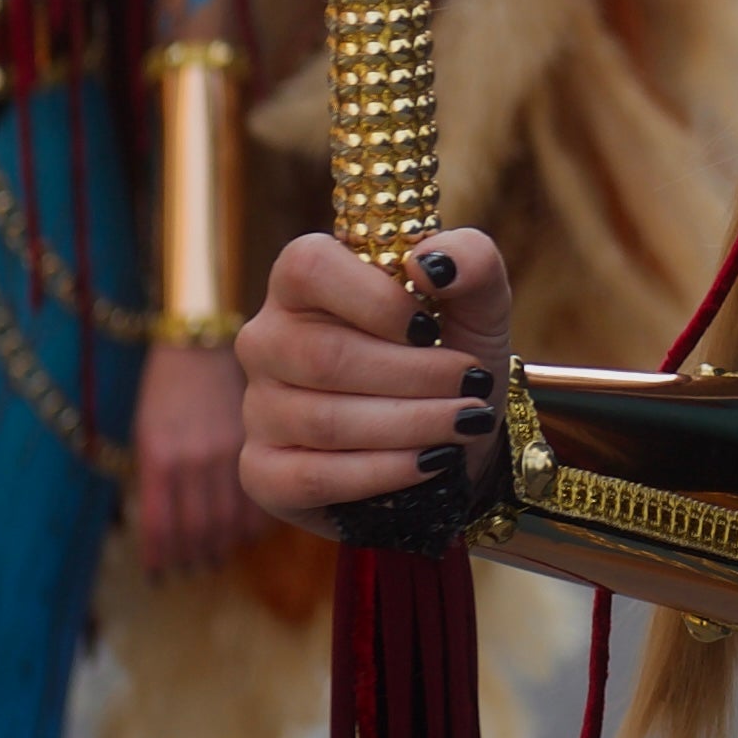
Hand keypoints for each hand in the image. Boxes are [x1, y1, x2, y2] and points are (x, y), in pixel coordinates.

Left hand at [133, 343, 255, 575]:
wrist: (200, 343)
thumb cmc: (165, 390)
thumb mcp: (146, 433)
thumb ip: (156, 480)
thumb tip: (165, 531)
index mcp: (159, 457)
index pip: (160, 524)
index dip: (161, 555)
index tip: (161, 574)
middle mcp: (194, 459)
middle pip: (197, 528)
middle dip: (193, 556)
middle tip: (193, 569)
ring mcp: (228, 451)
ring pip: (229, 518)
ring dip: (223, 545)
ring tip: (217, 556)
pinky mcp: (255, 443)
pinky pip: (259, 493)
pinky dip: (254, 520)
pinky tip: (247, 530)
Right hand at [235, 227, 511, 531]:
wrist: (451, 435)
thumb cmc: (451, 354)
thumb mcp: (478, 302)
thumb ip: (470, 261)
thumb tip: (429, 262)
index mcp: (303, 281)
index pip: (310, 268)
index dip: (376, 300)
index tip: (431, 327)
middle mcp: (267, 339)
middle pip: (324, 355)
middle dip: (415, 374)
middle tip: (472, 384)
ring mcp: (259, 407)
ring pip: (324, 421)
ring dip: (412, 424)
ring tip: (466, 422)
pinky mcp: (264, 471)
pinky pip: (314, 476)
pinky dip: (384, 471)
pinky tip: (430, 461)